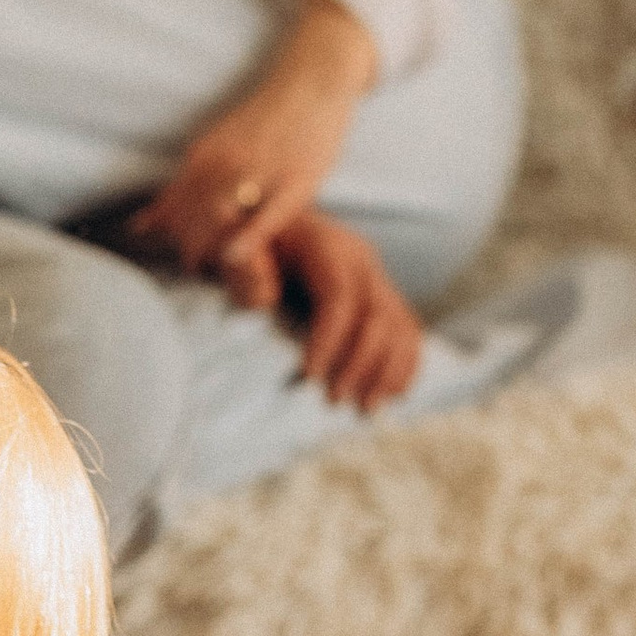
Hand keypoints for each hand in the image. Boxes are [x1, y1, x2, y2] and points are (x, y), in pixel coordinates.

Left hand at [139, 0, 379, 283]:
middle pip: (192, 219)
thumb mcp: (215, 150)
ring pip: (222, 218)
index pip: (172, 210)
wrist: (313, 78)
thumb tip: (140, 226)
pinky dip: (248, 236)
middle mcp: (224, 164)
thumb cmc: (265, 121)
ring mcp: (260, 170)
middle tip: (204, 272)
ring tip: (224, 274)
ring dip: (215, 251)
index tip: (183, 258)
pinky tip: (236, 256)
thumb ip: (181, 190)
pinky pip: (267, 214)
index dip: (171, 240)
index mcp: (202, 157)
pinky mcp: (296, 179)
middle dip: (192, 251)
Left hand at [246, 205, 424, 408]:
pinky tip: (393, 395)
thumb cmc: (241, 243)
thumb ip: (243, 270)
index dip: (330, 339)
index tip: (309, 377)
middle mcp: (359, 259)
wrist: (262, 225)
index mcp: (325, 246)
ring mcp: (375, 277)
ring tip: (366, 409)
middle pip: (377, 314)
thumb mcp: (229, 249)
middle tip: (333, 401)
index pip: (339, 296)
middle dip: (359, 363)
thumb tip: (263, 295)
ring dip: (387, 372)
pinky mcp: (380, 295)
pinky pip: (406, 329)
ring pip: (399, 325)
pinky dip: (404, 363)